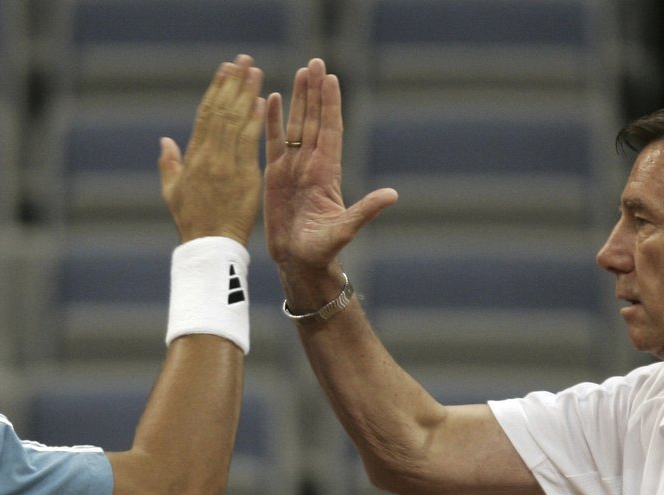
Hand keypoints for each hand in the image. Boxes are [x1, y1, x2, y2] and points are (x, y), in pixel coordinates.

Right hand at [159, 54, 265, 245]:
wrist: (209, 246)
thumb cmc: (192, 222)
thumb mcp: (172, 192)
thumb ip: (169, 164)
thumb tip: (164, 141)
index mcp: (192, 157)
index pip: (205, 114)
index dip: (216, 90)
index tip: (225, 70)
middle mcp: (208, 156)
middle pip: (221, 111)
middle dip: (232, 83)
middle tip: (243, 60)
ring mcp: (226, 164)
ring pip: (236, 121)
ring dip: (246, 94)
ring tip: (254, 71)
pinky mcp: (244, 176)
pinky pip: (249, 143)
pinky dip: (255, 120)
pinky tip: (261, 101)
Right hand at [264, 59, 396, 285]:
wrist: (299, 262)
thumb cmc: (323, 250)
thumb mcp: (346, 229)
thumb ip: (366, 210)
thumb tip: (392, 195)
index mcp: (327, 173)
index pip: (330, 130)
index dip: (330, 105)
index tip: (331, 79)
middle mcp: (311, 165)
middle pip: (314, 120)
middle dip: (315, 91)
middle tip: (316, 62)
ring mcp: (293, 168)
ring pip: (296, 125)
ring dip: (298, 99)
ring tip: (300, 72)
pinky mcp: (275, 175)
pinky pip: (272, 142)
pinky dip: (272, 121)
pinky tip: (271, 99)